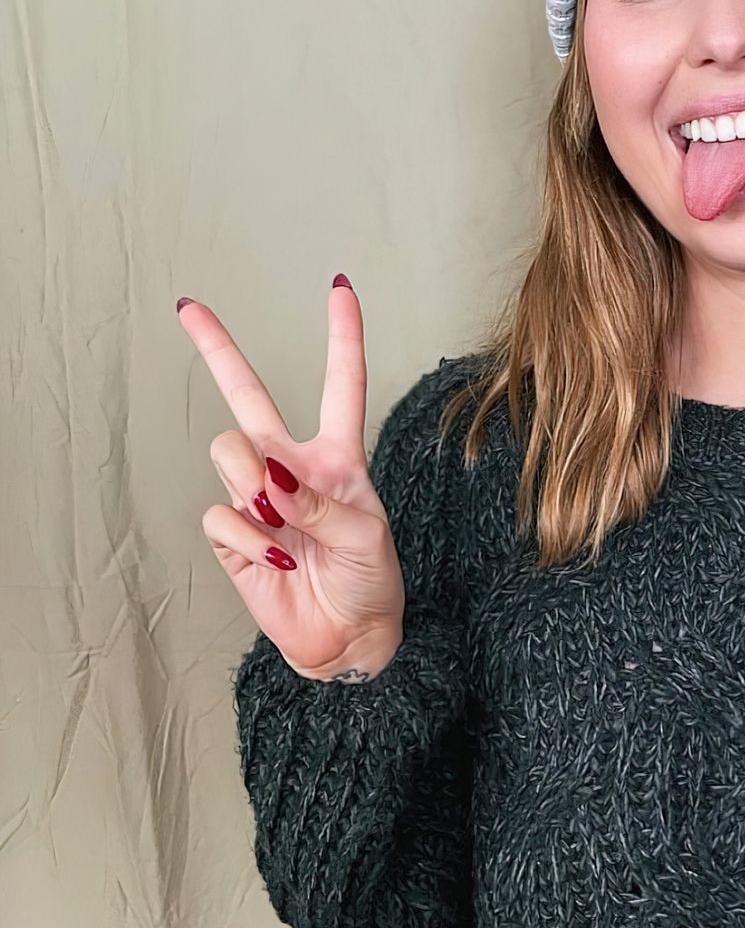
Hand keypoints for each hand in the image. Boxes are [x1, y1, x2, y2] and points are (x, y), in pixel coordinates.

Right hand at [179, 280, 407, 680]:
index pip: (341, 385)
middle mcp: (292, 466)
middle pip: (247, 396)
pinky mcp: (232, 534)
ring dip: (253, 483)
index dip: (342, 337)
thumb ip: (320, 500)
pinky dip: (248, 536)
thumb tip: (271, 477)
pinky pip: (221, 513)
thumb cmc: (372, 582)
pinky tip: (275, 560)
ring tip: (282, 524)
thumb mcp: (366, 536)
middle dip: (216, 349)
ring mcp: (257, 498)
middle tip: (189, 307)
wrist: (348, 639)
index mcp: (338, 457)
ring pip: (229, 454)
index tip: (339, 288)